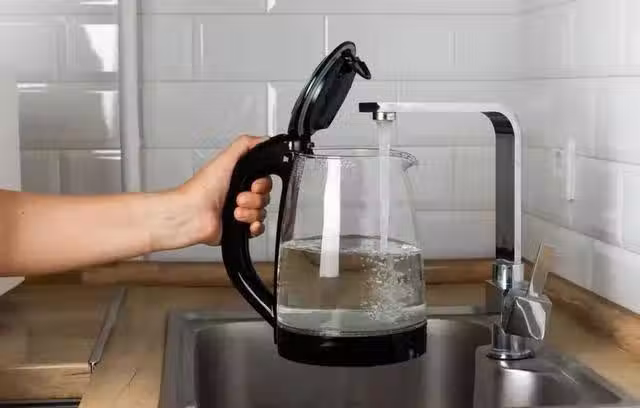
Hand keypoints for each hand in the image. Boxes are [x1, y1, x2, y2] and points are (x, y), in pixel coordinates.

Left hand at [151, 135, 271, 250]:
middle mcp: (239, 194)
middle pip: (265, 197)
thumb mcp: (225, 158)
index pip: (265, 180)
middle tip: (239, 197)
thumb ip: (245, 145)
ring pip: (262, 213)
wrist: (192, 214)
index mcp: (238, 178)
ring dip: (251, 212)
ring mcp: (240, 212)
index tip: (254, 184)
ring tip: (234, 210)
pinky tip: (244, 222)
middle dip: (255, 198)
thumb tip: (263, 139)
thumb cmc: (201, 189)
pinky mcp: (239, 228)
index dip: (263, 183)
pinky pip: (259, 228)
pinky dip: (255, 226)